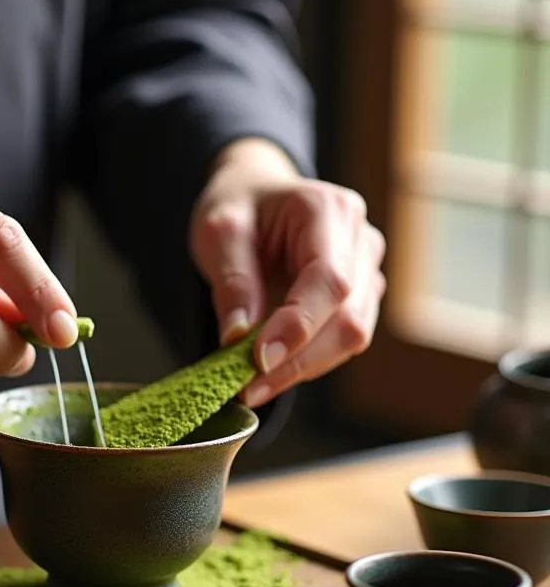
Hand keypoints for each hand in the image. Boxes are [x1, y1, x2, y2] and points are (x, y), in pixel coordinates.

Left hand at [189, 139, 385, 407]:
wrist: (256, 198)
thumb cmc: (240, 208)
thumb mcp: (219, 232)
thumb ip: (231, 280)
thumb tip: (238, 337)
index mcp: (329, 210)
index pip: (329, 279)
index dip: (299, 325)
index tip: (259, 360)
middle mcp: (361, 241)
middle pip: (349, 317)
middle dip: (299, 360)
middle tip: (247, 388)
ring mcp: (366, 272)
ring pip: (352, 337)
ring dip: (302, 369)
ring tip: (252, 388)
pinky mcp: (359, 300)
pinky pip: (341, 342)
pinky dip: (305, 363)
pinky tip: (268, 375)